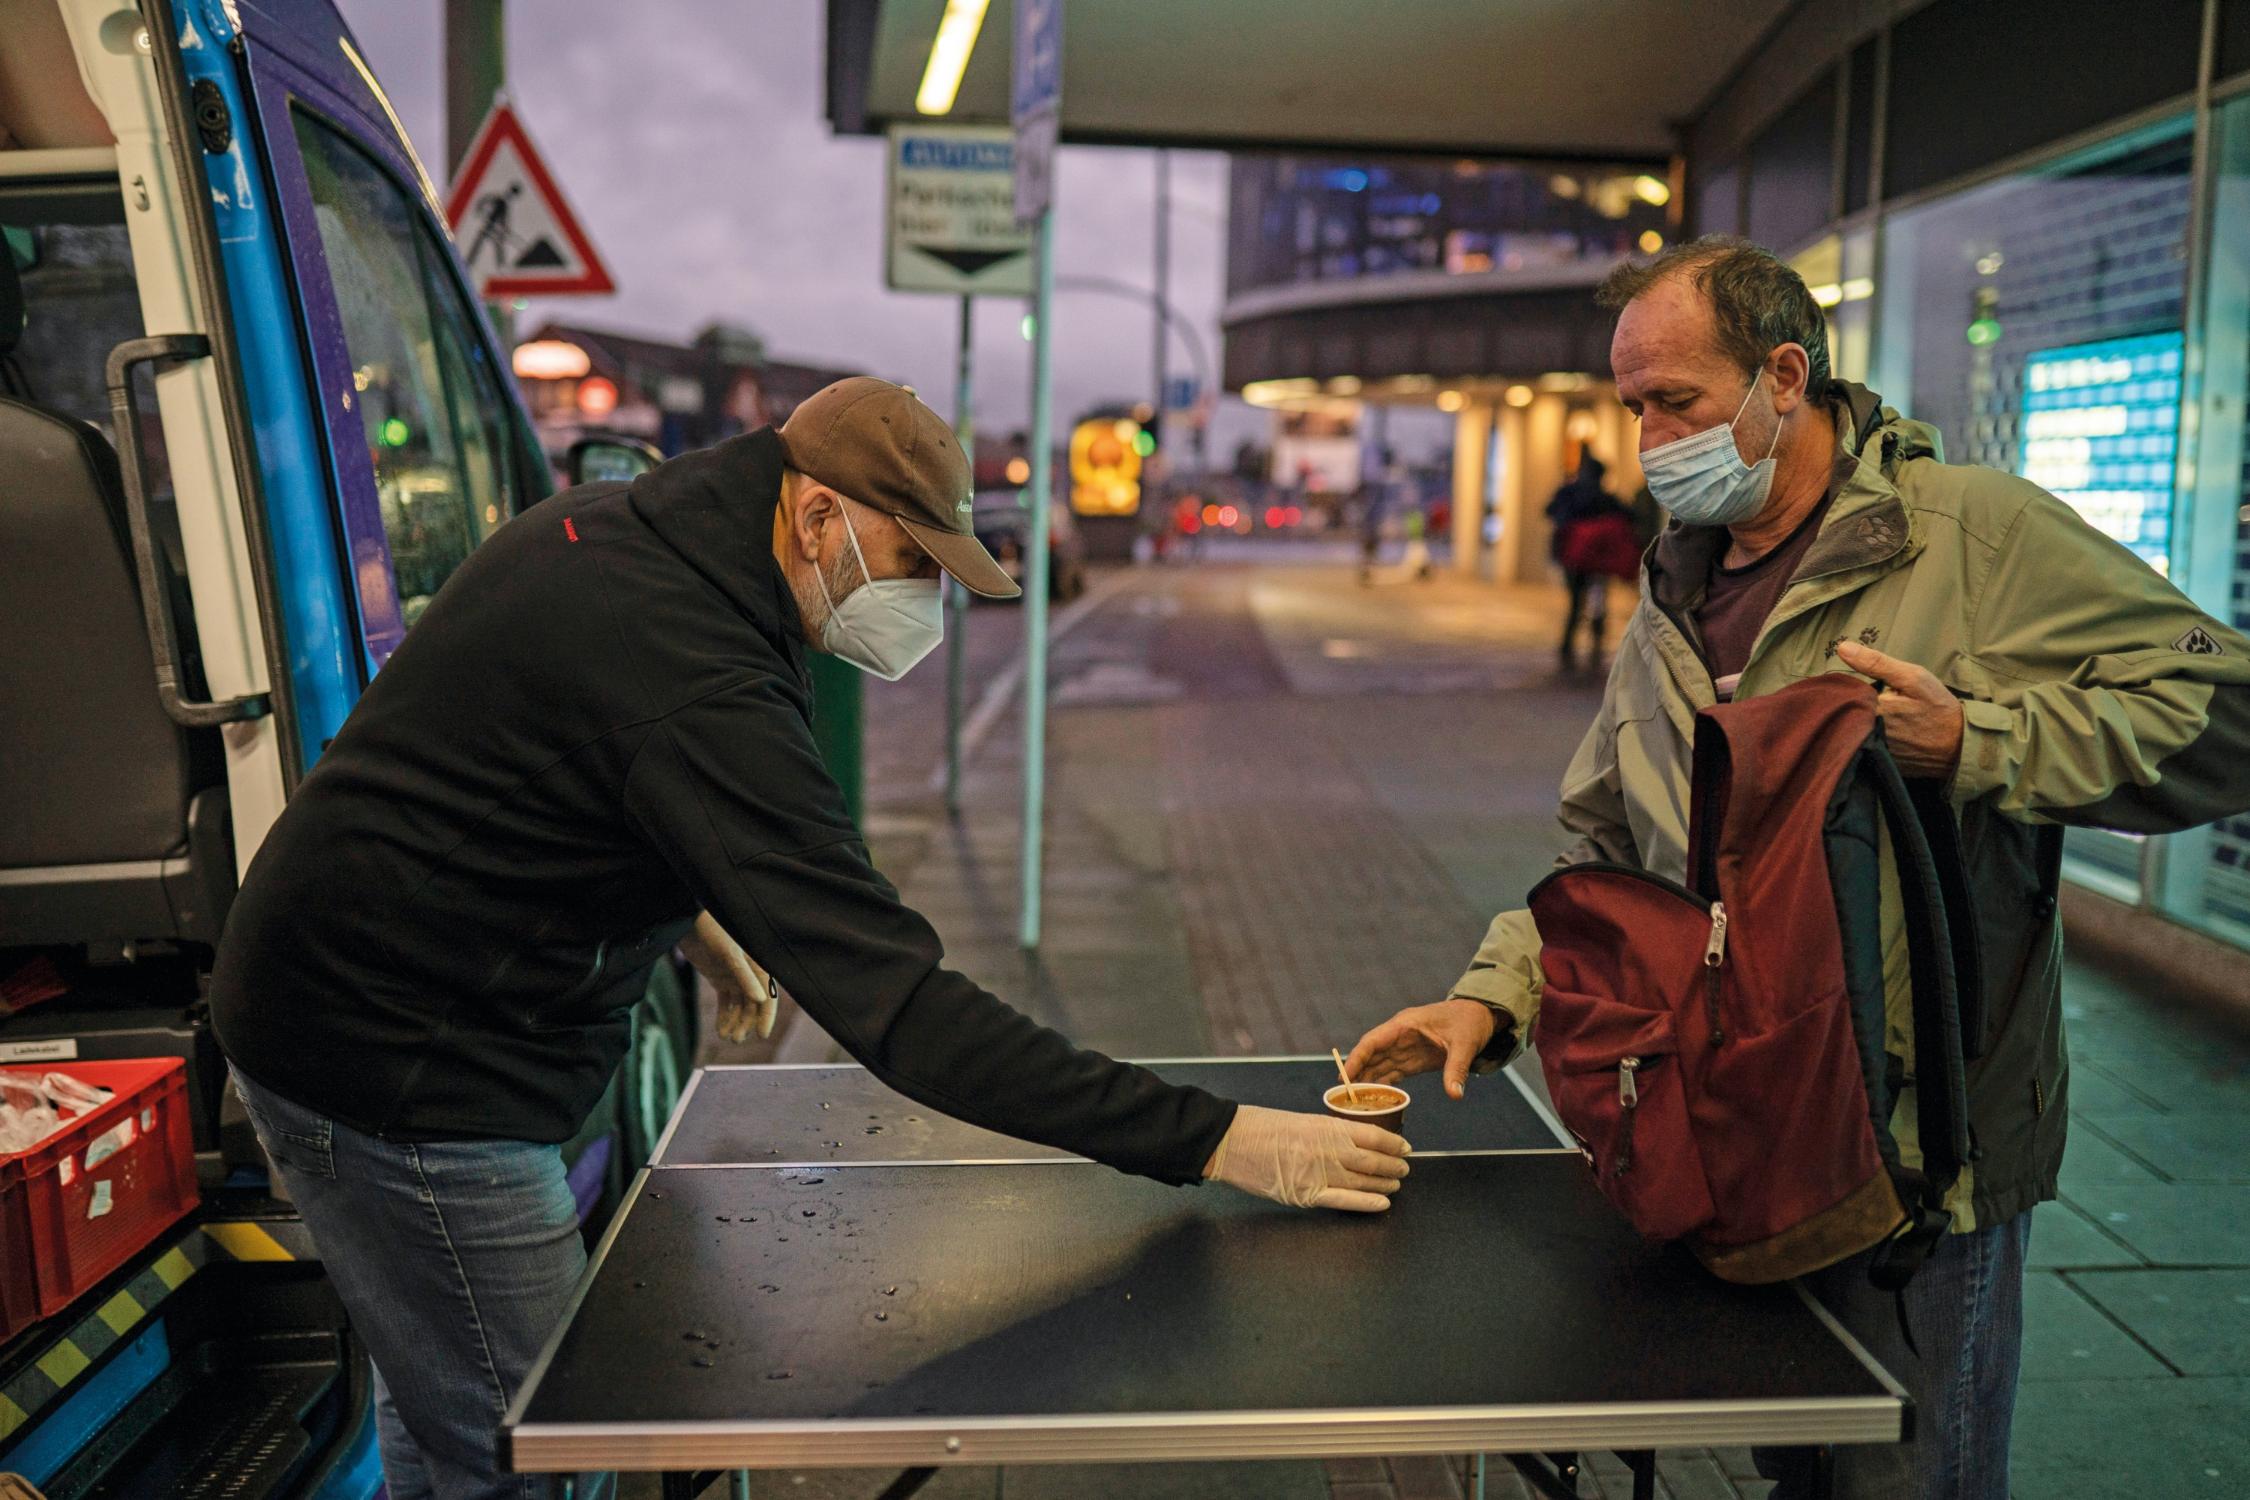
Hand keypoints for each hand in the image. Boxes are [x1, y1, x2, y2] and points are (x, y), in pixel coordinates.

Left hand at [678, 911, 776, 1042]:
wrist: (690, 922)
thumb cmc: (713, 932)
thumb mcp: (730, 954)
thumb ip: (745, 975)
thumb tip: (761, 1000)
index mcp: (758, 965)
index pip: (768, 995)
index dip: (766, 1015)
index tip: (762, 1034)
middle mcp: (749, 973)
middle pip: (753, 1004)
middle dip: (746, 1023)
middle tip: (737, 1039)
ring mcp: (734, 977)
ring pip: (740, 1006)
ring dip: (735, 1022)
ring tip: (727, 1037)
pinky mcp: (719, 979)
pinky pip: (725, 1002)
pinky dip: (724, 1017)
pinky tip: (720, 1030)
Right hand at [1202, 1105, 1409, 1211]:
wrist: (1230, 1141)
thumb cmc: (1261, 1126)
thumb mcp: (1300, 1120)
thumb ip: (1327, 1133)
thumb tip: (1352, 1144)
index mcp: (1326, 1126)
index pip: (1372, 1135)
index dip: (1393, 1144)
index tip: (1404, 1148)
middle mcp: (1327, 1150)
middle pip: (1372, 1160)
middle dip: (1393, 1166)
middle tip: (1404, 1169)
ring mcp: (1317, 1174)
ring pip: (1363, 1180)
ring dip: (1384, 1184)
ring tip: (1395, 1184)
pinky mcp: (1305, 1194)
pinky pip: (1343, 1200)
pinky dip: (1366, 1202)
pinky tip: (1382, 1203)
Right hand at [1346, 998, 1496, 1100]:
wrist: (1479, 1017)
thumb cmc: (1470, 1022)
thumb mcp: (1465, 1044)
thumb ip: (1457, 1069)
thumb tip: (1455, 1094)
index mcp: (1405, 1025)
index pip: (1373, 1041)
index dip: (1356, 1058)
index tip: (1344, 1076)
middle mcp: (1399, 1036)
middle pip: (1371, 1055)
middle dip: (1356, 1074)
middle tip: (1342, 1095)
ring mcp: (1405, 1048)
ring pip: (1378, 1065)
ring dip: (1367, 1081)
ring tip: (1354, 1102)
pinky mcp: (1412, 1059)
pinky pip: (1392, 1072)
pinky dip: (1382, 1085)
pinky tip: (1374, 1100)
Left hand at [1833, 641, 1965, 779]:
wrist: (1960, 745)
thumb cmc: (1937, 707)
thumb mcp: (1912, 677)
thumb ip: (1876, 663)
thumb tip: (1842, 647)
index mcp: (1869, 710)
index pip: (1844, 695)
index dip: (1854, 688)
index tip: (1872, 689)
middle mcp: (1865, 734)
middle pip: (1847, 714)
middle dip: (1858, 706)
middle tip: (1890, 707)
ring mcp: (1871, 753)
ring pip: (1854, 731)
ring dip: (1863, 724)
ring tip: (1892, 722)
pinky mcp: (1878, 765)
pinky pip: (1865, 749)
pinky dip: (1872, 741)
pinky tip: (1892, 737)